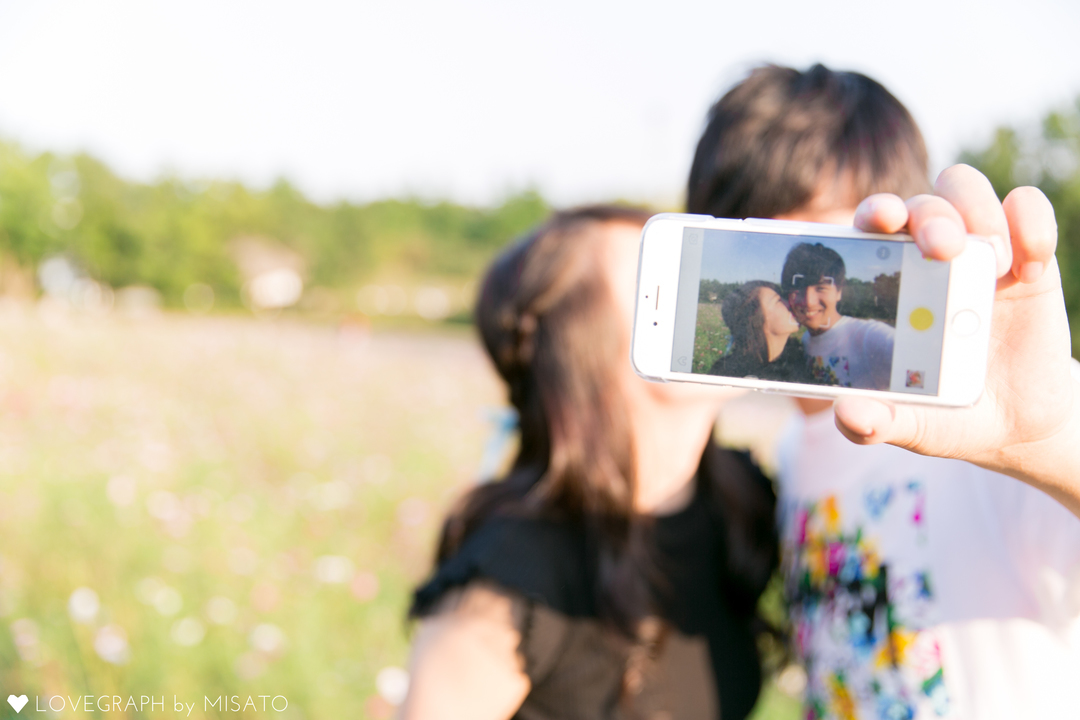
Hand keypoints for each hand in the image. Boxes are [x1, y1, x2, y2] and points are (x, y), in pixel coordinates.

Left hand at [835, 164, 1079, 515]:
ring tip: (992, 258)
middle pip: (919, 202)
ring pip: (964, 189)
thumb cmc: (947, 413)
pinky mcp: (1027, 255)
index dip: (873, 213)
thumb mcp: (911, 424)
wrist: (1015, 424)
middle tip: (941, 248)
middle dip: (929, 214)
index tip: (880, 222)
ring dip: (976, 208)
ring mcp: (976, 250)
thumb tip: (848, 415)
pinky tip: (1030, 269)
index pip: (869, 230)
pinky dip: (1031, 222)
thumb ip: (875, 422)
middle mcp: (925, 256)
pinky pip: (1027, 206)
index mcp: (887, 284)